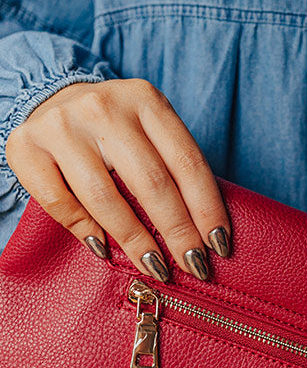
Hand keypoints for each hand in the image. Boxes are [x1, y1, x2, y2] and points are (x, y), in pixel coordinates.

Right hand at [5, 79, 230, 281]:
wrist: (49, 100)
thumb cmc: (112, 130)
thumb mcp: (148, 132)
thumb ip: (171, 168)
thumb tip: (204, 235)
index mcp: (145, 99)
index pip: (187, 162)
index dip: (207, 209)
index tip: (219, 246)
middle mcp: (104, 107)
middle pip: (152, 183)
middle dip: (179, 233)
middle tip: (195, 266)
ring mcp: (62, 126)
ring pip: (106, 198)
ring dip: (136, 241)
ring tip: (155, 268)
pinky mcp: (27, 147)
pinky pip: (61, 203)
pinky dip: (87, 232)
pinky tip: (106, 250)